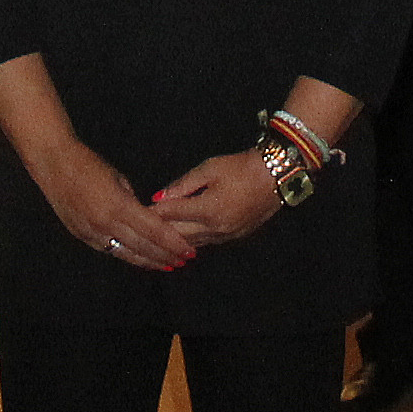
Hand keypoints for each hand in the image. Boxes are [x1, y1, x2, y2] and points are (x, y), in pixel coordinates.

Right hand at [26, 134, 190, 270]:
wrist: (53, 164)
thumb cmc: (88, 164)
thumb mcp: (118, 178)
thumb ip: (133, 202)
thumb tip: (146, 216)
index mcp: (118, 205)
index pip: (153, 230)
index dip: (173, 243)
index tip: (189, 251)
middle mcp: (105, 223)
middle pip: (143, 247)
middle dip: (166, 256)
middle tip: (184, 260)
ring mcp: (92, 232)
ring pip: (126, 254)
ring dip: (149, 261)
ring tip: (167, 265)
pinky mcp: (82, 235)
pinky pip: (109, 250)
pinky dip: (128, 256)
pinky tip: (140, 259)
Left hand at [142, 150, 286, 249]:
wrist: (275, 176)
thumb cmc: (241, 167)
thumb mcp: (209, 169)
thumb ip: (182, 185)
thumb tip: (158, 197)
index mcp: (208, 209)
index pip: (172, 214)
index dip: (154, 213)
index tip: (137, 213)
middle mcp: (216, 228)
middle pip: (179, 235)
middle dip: (160, 232)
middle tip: (141, 230)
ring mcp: (226, 235)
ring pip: (192, 243)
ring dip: (174, 242)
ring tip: (155, 240)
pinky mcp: (234, 237)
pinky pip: (206, 243)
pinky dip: (191, 242)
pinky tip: (180, 241)